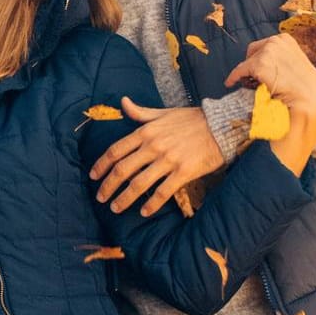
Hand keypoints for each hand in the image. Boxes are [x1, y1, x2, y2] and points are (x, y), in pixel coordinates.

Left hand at [88, 100, 222, 216]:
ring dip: (124, 198)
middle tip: (100, 198)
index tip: (93, 176)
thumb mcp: (164, 113)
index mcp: (146, 131)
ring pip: (139, 183)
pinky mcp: (184, 172)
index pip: (116, 150)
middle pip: (122, 170)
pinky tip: (144, 212)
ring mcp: (168, 159)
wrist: (222, 125)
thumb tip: (123, 102)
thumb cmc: (192, 119)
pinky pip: (163, 191)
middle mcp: (153, 146)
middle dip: (108, 186)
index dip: (101, 165)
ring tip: (116, 208)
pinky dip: (152, 204)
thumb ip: (141, 112)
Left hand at [223, 34, 315, 165]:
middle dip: (251, 64)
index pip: (264, 47)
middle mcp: (276, 41)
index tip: (256, 70)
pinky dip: (234, 77)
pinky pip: (239, 71)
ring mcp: (268, 52)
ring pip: (247, 63)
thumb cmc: (306, 87)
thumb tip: (268, 64)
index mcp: (285, 40)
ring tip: (253, 86)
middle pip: (252, 52)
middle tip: (253, 79)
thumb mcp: (295, 65)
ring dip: (248, 74)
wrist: (311, 98)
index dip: (258, 59)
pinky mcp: (260, 65)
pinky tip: (230, 83)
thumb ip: (282, 60)